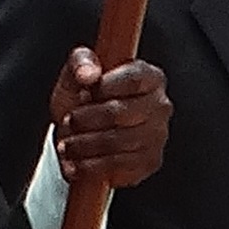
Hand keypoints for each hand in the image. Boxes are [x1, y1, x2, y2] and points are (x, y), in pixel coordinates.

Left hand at [48, 49, 170, 189]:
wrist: (84, 134)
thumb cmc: (83, 99)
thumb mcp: (75, 75)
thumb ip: (80, 63)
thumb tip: (89, 73)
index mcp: (149, 76)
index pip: (132, 79)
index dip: (104, 87)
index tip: (83, 93)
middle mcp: (160, 105)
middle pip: (120, 112)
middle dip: (86, 119)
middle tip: (70, 121)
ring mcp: (158, 135)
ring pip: (117, 142)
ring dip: (84, 145)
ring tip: (67, 144)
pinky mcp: (149, 162)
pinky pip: (118, 166)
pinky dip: (91, 166)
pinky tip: (77, 162)